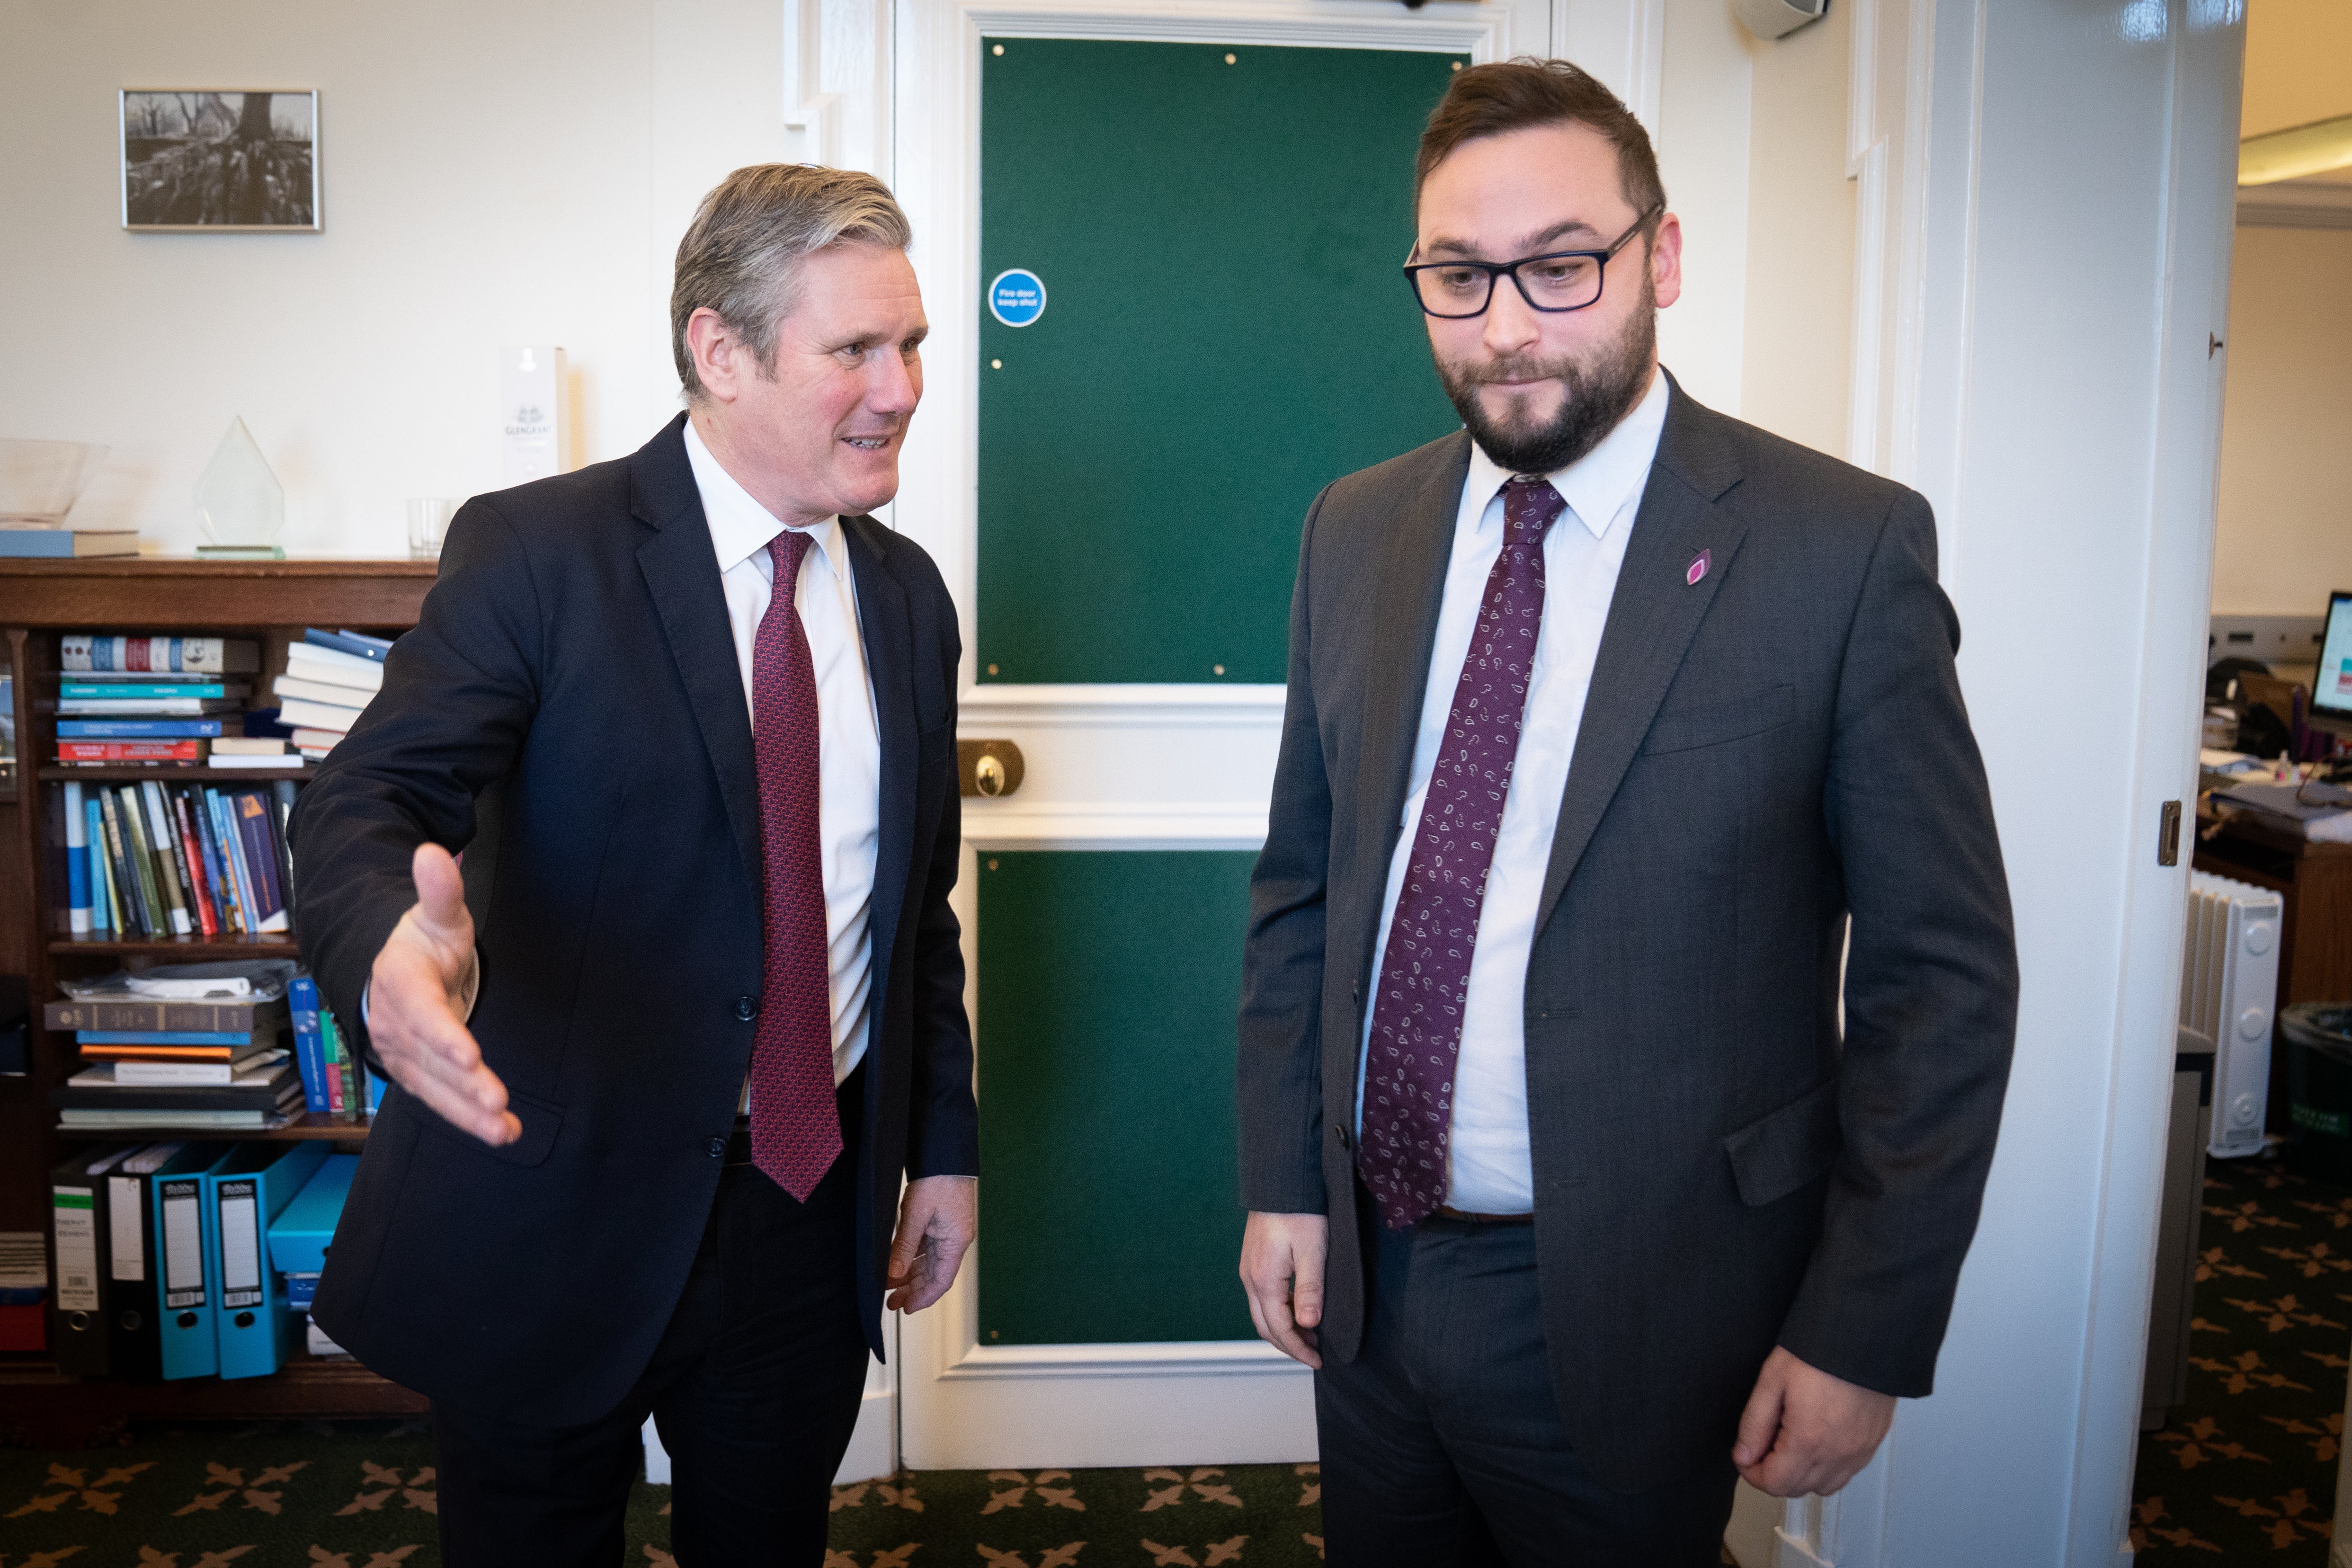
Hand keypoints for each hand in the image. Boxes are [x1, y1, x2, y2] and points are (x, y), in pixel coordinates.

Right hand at [366, 842, 515, 1145]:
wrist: (390, 971)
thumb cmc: (420, 942)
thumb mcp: (436, 914)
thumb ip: (439, 890)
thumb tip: (433, 852)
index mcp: (402, 986)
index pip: (423, 1015)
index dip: (444, 1037)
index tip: (471, 1055)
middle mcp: (397, 1027)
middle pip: (431, 1060)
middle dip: (463, 1085)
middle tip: (497, 1103)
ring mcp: (404, 1055)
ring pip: (436, 1088)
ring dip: (468, 1113)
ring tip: (504, 1131)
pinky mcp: (416, 1074)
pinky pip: (442, 1100)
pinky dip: (468, 1119)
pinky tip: (502, 1134)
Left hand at [886, 1176, 976, 1311]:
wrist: (944, 1153)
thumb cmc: (937, 1180)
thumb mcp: (915, 1214)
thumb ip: (904, 1246)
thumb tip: (894, 1274)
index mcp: (955, 1241)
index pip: (941, 1280)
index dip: (924, 1297)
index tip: (906, 1308)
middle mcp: (954, 1240)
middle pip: (934, 1274)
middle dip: (913, 1290)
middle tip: (891, 1302)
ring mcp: (947, 1232)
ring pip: (929, 1263)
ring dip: (911, 1275)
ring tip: (890, 1286)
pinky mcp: (939, 1223)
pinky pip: (925, 1249)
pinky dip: (911, 1259)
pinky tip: (896, 1264)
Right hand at [1240, 1211, 1327, 1369]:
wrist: (1282, 1180)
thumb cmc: (1300, 1212)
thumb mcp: (1313, 1251)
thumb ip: (1309, 1290)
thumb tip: (1309, 1325)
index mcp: (1264, 1280)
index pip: (1279, 1328)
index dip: (1298, 1349)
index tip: (1318, 1361)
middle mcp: (1250, 1278)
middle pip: (1265, 1326)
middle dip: (1288, 1345)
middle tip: (1314, 1354)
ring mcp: (1249, 1269)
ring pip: (1262, 1312)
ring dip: (1283, 1329)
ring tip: (1310, 1335)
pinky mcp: (1254, 1261)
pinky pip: (1262, 1297)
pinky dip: (1279, 1311)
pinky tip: (1298, 1309)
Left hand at [1732, 1346, 1895, 1496]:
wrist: (1862, 1333)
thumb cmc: (1818, 1351)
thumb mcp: (1772, 1380)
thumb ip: (1754, 1424)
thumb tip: (1744, 1456)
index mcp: (1808, 1441)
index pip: (1774, 1483)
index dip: (1751, 1473)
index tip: (1745, 1454)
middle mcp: (1838, 1454)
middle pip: (1797, 1489)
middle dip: (1774, 1473)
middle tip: (1764, 1443)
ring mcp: (1859, 1451)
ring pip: (1824, 1486)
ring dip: (1802, 1474)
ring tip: (1791, 1440)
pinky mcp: (1873, 1441)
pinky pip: (1847, 1472)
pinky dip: (1828, 1466)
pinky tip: (1817, 1438)